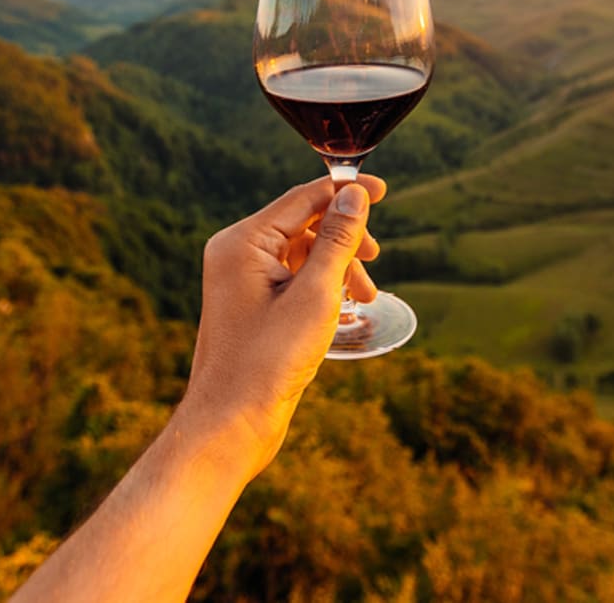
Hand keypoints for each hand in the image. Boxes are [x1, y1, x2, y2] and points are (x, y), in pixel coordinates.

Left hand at [178, 175, 385, 481]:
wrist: (231, 424)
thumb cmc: (269, 361)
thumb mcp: (315, 294)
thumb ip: (337, 240)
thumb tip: (354, 194)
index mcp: (242, 242)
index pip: (301, 199)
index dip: (344, 192)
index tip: (382, 190)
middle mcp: (236, 254)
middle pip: (303, 224)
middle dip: (344, 241)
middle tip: (374, 261)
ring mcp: (241, 281)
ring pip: (301, 254)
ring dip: (337, 268)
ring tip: (365, 298)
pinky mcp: (251, 306)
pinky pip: (292, 279)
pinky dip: (321, 287)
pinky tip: (344, 309)